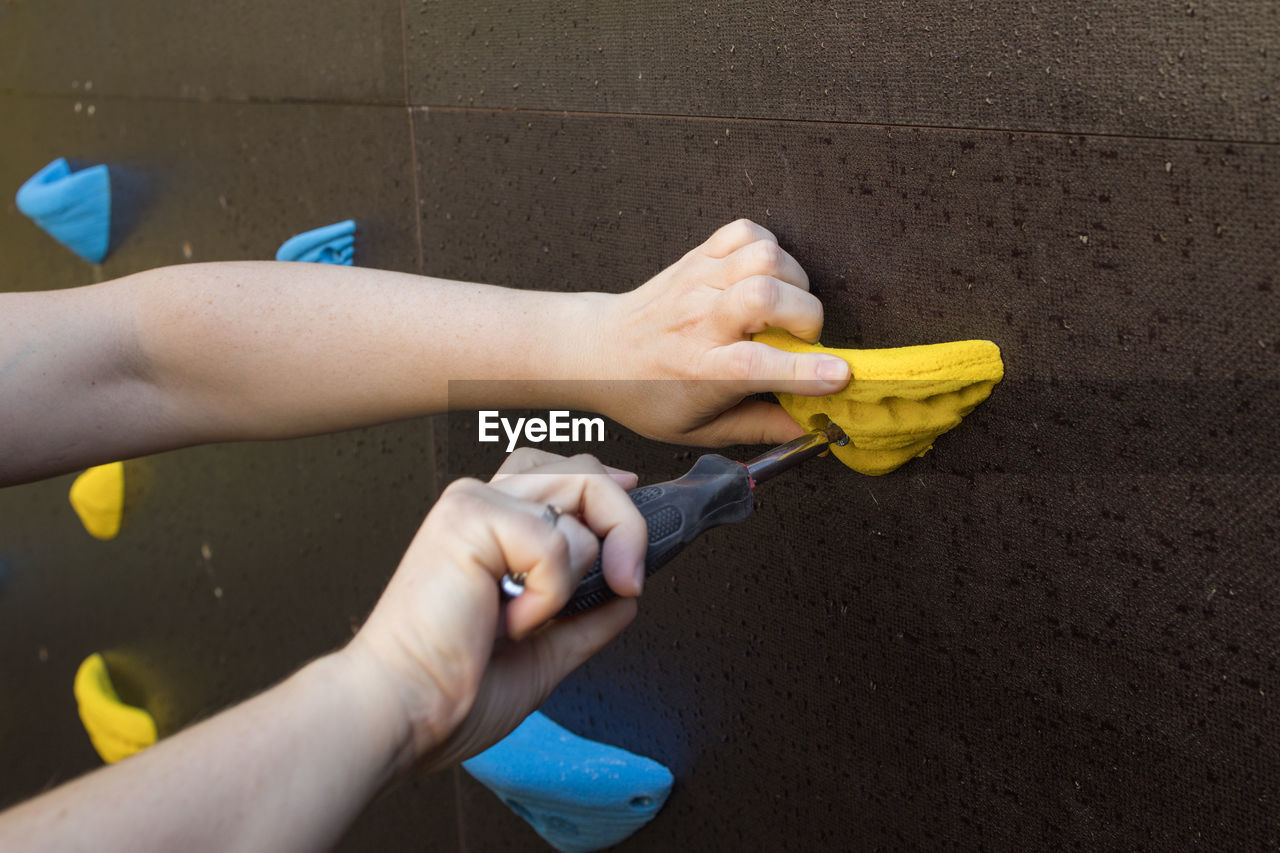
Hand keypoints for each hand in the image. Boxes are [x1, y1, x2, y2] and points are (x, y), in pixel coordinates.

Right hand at [342, 449, 645, 776]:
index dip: (608, 493)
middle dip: (626, 528)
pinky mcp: (470, 517)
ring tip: (518, 617)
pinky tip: (503, 619)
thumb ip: (587, 620)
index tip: (633, 538)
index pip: (565, 473)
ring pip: (580, 506)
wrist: (406, 712)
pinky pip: (555, 544)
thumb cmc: (450, 689)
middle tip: (627, 583)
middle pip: (587, 473)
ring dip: (570, 580)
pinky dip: (547, 595)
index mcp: (491, 524)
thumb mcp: (544, 652)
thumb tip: (628, 598)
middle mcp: (482, 503)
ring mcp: (474, 504)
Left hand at [586, 219, 850, 445]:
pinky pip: (747, 231)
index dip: (804, 368)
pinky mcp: (698, 256)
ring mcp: (698, 281)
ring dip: (793, 279)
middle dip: (806, 315)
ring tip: (785, 305)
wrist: (598, 351)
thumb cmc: (648, 394)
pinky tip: (764, 276)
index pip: (756, 365)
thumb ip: (758, 427)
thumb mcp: (697, 429)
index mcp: (701, 371)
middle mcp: (700, 320)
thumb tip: (812, 429)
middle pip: (764, 296)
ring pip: (764, 256)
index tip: (840, 374)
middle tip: (801, 337)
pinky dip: (769, 247)